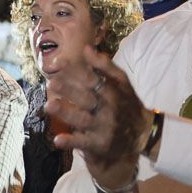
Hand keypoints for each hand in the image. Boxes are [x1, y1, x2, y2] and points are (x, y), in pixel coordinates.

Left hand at [44, 49, 149, 188]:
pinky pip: (84, 143)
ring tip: (49, 106)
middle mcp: (108, 108)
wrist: (142, 136)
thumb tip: (86, 48)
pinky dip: (71, 142)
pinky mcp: (99, 144)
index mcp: (112, 91)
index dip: (74, 70)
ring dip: (66, 113)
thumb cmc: (127, 105)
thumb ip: (105, 66)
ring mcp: (103, 127)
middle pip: (86, 97)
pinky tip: (58, 139)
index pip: (92, 78)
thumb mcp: (122, 84)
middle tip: (51, 83)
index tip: (57, 62)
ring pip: (82, 119)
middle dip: (69, 90)